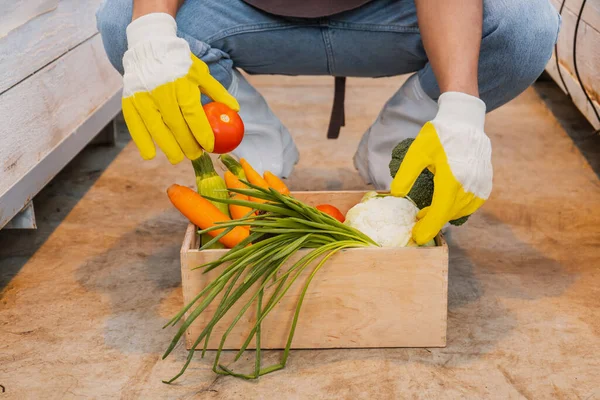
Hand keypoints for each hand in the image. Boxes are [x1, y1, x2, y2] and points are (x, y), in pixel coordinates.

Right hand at [121, 13, 238, 163]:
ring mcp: (143, 96)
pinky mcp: (129, 100)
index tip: (209, 147)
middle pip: (175, 124)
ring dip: (167, 147)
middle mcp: (161, 90)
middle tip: (195, 156)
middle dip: (186, 144)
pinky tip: (150, 154)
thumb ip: (217, 92)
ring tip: (177, 158)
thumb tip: (235, 110)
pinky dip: (141, 141)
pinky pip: (134, 124)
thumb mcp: (201, 73)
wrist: (148, 46)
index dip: (202, 133)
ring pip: (156, 128)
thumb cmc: (179, 63)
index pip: (193, 114)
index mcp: (182, 83)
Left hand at [390, 92, 491, 243]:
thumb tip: (396, 195)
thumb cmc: (440, 136)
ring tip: (426, 212)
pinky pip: (469, 205)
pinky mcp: (486, 185)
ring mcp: (480, 187)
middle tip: (416, 222)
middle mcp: (470, 186)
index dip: (428, 228)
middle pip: (448, 215)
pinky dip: (455, 208)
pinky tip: (444, 202)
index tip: (417, 238)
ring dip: (443, 215)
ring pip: (459, 212)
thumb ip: (406, 174)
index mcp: (452, 179)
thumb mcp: (417, 152)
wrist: (466, 122)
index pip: (440, 213)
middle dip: (432, 222)